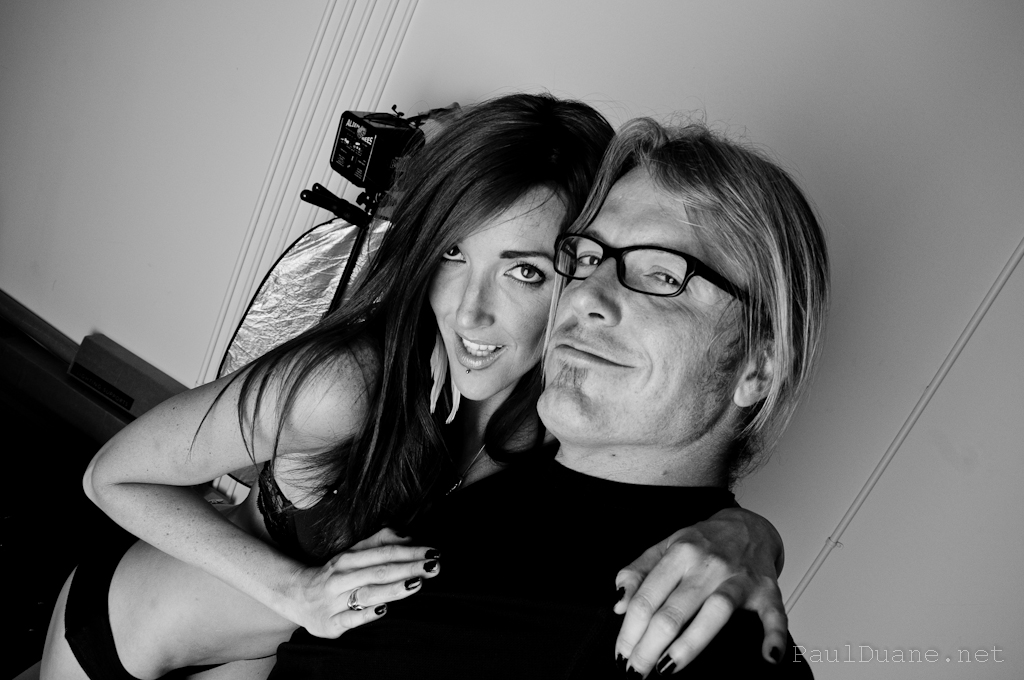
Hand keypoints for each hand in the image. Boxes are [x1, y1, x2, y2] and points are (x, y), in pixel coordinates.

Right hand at [282, 527, 439, 637]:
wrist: (296, 596)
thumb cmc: (335, 574)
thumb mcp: (353, 554)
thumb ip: (379, 543)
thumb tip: (408, 536)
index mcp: (349, 558)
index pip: (384, 552)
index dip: (410, 551)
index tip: (434, 552)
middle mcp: (341, 577)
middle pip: (380, 571)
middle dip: (409, 568)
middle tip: (435, 566)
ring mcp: (334, 601)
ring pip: (367, 593)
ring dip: (394, 588)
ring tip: (418, 583)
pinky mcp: (330, 623)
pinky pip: (350, 619)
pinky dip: (367, 614)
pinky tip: (384, 608)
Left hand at [614, 508, 785, 675]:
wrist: (749, 525)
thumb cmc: (703, 541)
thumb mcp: (665, 546)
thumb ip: (637, 572)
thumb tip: (619, 604)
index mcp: (680, 553)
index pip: (647, 598)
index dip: (629, 630)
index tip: (620, 655)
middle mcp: (708, 564)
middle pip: (673, 612)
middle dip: (649, 647)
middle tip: (636, 672)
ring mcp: (739, 578)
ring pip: (714, 614)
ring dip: (688, 646)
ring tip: (667, 669)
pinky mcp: (767, 590)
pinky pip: (773, 614)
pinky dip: (774, 635)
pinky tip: (767, 657)